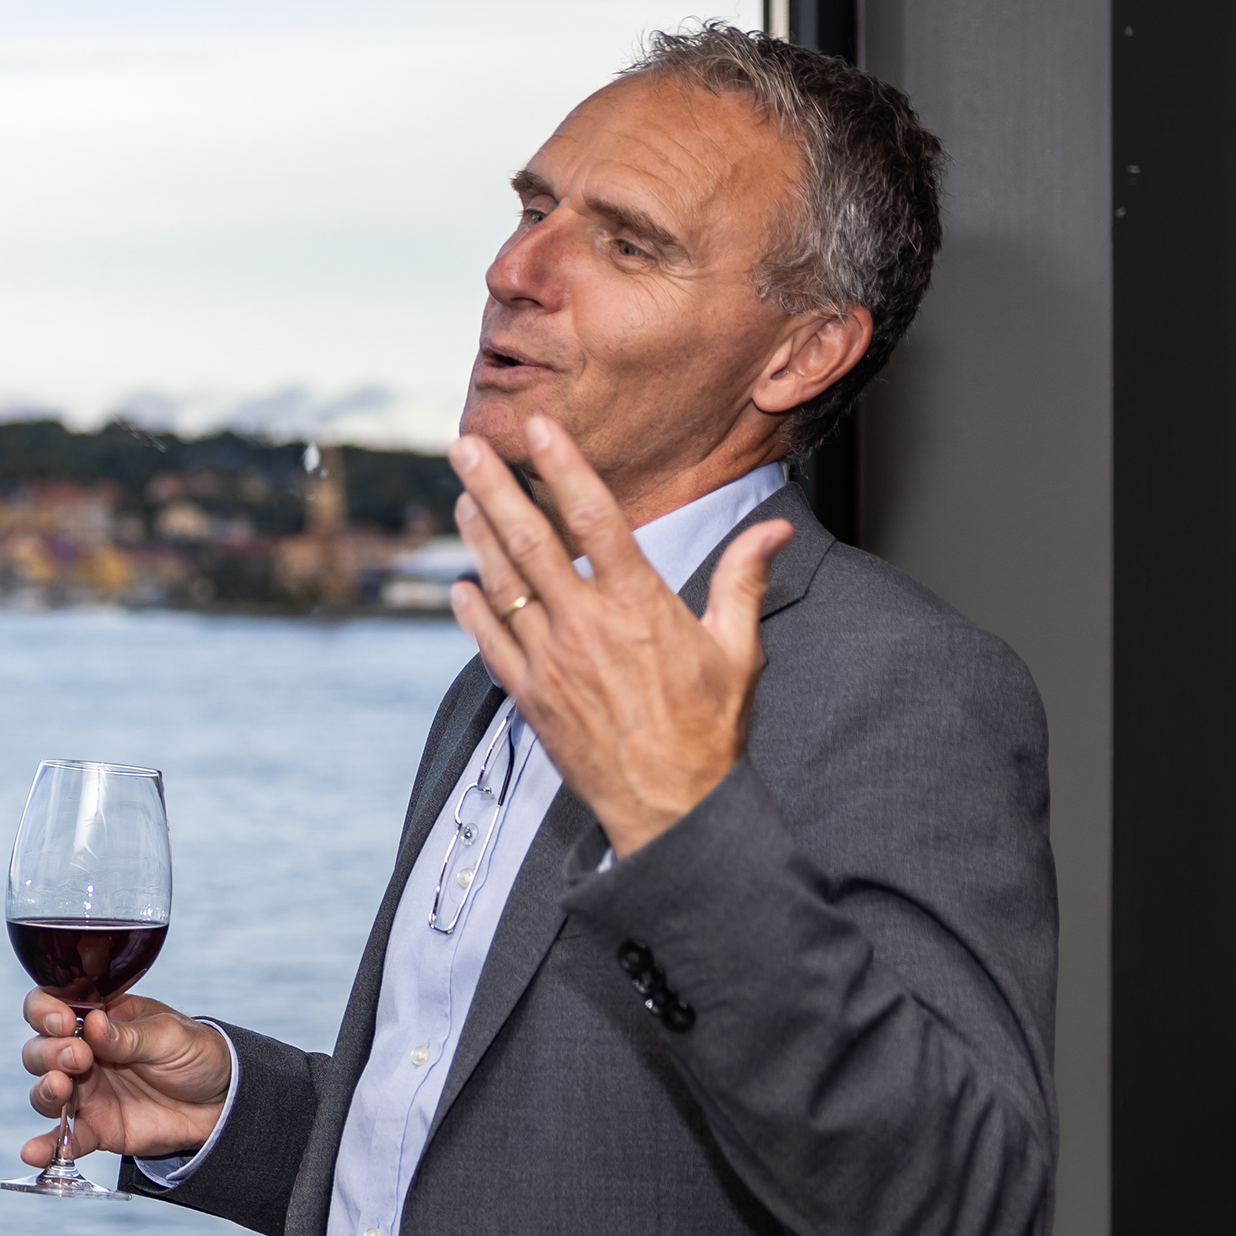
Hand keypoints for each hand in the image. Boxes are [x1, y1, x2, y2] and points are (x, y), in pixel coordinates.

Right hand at [20, 993, 231, 1166]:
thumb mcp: (170, 1035)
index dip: (44, 1012)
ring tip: (62, 1088)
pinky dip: (47, 1147)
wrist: (223, 1103)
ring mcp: (86, 1093)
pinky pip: (63, 1139)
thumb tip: (92, 1024)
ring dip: (45, 1089)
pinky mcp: (96, 1129)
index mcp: (97, 1020)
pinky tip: (35, 1152)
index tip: (64, 1022)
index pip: (49, 1008)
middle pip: (39, 1050)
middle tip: (80, 1057)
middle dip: (49, 1052)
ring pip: (44, 1091)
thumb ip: (129, 1035)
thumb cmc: (197, 1055)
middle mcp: (82, 1055)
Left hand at [447, 418, 790, 855]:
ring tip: (461, 497)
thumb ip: (743, 581)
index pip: (595, 519)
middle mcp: (586, 625)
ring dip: (477, 537)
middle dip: (494, 489)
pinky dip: (471, 610)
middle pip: (530, 542)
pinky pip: (489, 643)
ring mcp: (550, 661)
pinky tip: (460, 583)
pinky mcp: (528, 697)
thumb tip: (775, 527)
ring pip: (502, 585)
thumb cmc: (708, 729)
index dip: (564, 468)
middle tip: (464, 448)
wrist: (671, 804)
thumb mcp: (737, 650)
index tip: (539, 430)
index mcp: (639, 605)